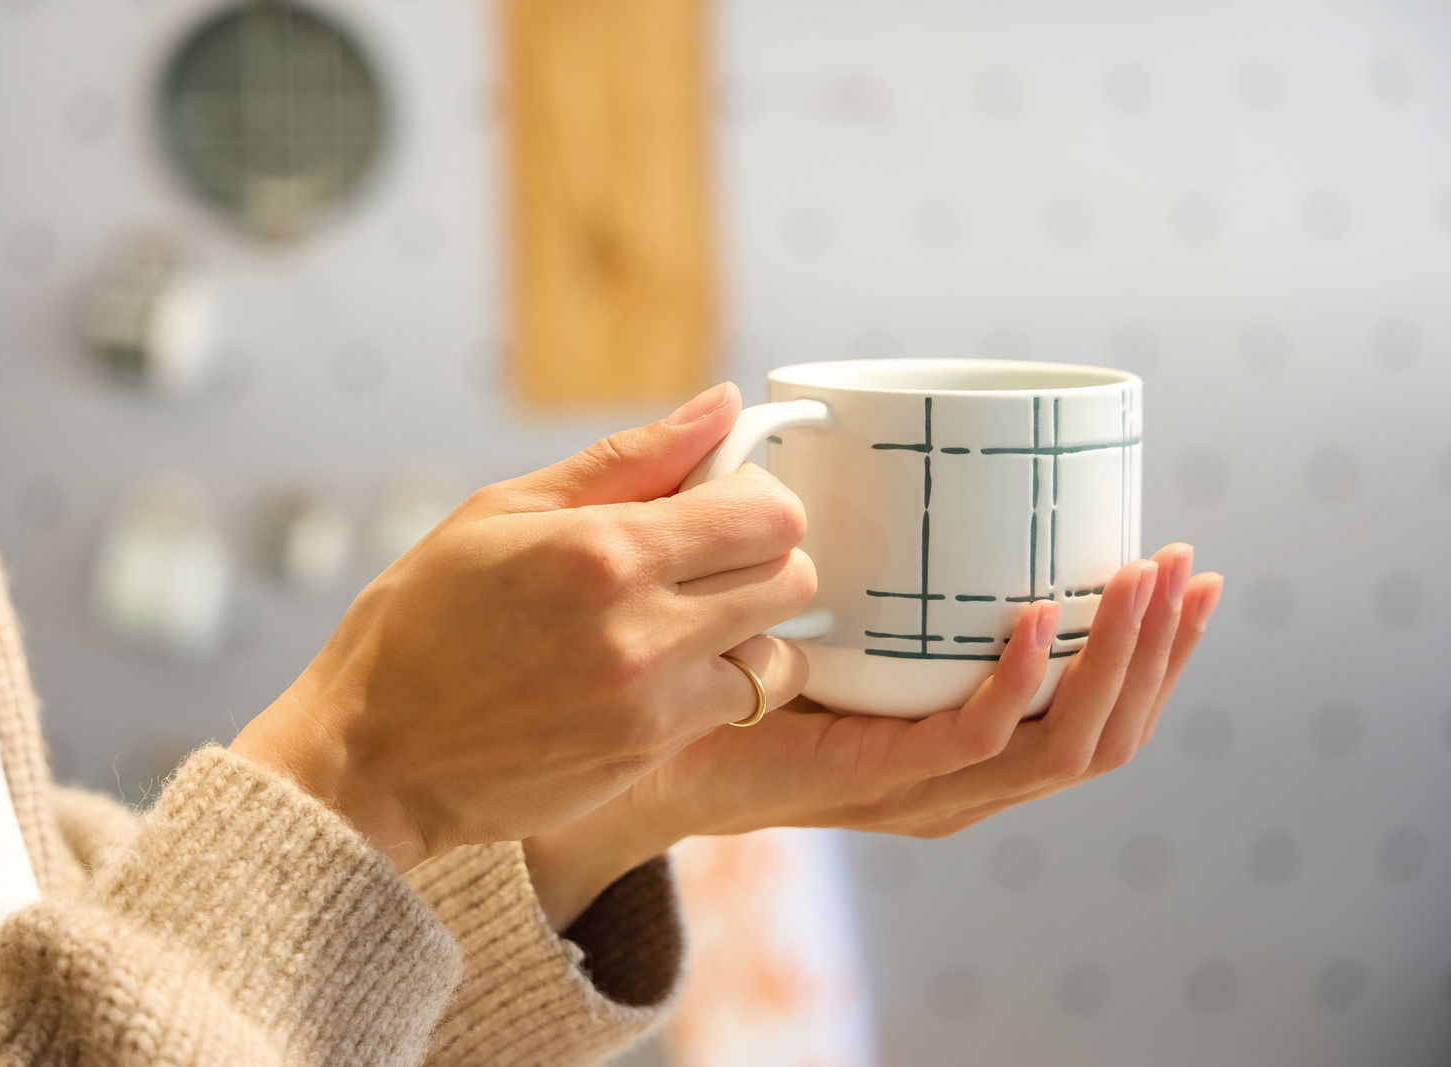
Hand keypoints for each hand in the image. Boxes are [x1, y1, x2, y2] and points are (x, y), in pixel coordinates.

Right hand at [230, 383, 815, 870]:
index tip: (720, 502)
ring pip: (779, 655)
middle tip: (706, 560)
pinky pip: (736, 710)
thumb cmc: (420, 622)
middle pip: (793, 579)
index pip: (767, 513)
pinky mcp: (649, 756)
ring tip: (686, 622)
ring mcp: (652, 703)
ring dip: (750, 632)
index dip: (757, 498)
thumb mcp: (500, 510)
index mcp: (603, 549)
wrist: (371, 758)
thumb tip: (721, 404)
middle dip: (764, 560)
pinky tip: (660, 672)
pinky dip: (719, 686)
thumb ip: (627, 459)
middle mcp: (642, 628)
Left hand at [525, 545, 1222, 926]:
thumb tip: (921, 449)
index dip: (1157, 651)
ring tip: (1143, 576)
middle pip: (1104, 733)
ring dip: (1117, 661)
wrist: (642, 744)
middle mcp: (961, 776)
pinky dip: (1019, 682)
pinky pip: (974, 740)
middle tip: (1186, 565)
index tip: (1185, 568)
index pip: (1096, 712)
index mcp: (965, 741)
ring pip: (1063, 744)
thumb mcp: (832, 607)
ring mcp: (923, 787)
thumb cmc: (730, 668)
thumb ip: (883, 550)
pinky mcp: (874, 778)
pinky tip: (1039, 615)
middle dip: (1161, 652)